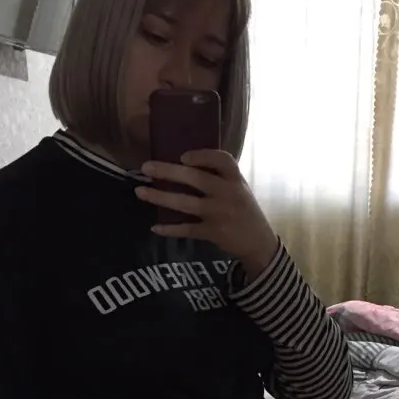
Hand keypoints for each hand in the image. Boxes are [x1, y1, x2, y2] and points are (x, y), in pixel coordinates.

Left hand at [136, 150, 278, 275]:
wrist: (258, 242)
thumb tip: (183, 162)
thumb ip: (219, 177)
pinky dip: (170, 229)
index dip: (202, 156)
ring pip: (185, 204)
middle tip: (146, 167)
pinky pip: (187, 229)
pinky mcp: (213, 232)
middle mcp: (228, 194)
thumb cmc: (243, 210)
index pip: (222, 160)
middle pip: (196, 178)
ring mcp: (219, 214)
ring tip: (140, 192)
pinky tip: (155, 227)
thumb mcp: (239, 188)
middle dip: (168, 171)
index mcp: (235, 180)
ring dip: (160, 197)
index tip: (182, 156)